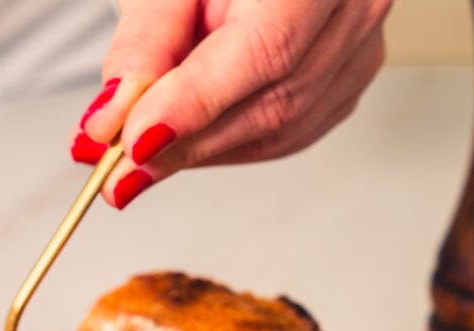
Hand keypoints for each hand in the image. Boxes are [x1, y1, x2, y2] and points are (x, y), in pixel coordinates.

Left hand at [70, 0, 390, 207]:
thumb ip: (144, 44)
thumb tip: (112, 122)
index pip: (266, 47)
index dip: (196, 104)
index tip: (133, 141)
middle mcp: (359, 0)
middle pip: (276, 99)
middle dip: (187, 143)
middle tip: (117, 171)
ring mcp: (362, 44)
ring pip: (281, 129)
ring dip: (202, 151)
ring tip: (137, 159)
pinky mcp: (347, 79)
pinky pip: (287, 136)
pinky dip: (227, 147)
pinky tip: (185, 142)